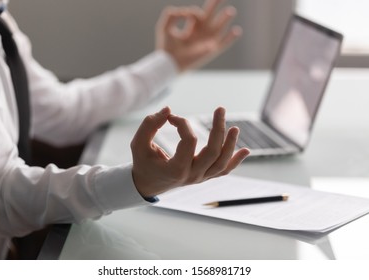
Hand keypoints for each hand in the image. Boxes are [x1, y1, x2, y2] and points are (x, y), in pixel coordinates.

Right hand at [131, 107, 249, 197]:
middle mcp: (191, 176)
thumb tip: (168, 110)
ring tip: (235, 128)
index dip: (183, 124)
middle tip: (220, 109)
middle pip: (213, 152)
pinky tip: (246, 150)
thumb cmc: (143, 162)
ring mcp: (200, 178)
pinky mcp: (204, 177)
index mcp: (176, 169)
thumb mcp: (138, 143)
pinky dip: (235, 161)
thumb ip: (150, 124)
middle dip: (218, 129)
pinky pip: (223, 171)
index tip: (172, 117)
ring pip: (222, 163)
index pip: (189, 141)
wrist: (147, 185)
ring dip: (230, 145)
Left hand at [155, 0, 241, 71]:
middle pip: (211, 16)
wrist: (169, 62)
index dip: (193, 12)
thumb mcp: (165, 26)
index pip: (197, 14)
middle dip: (216, 5)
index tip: (186, 14)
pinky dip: (230, 38)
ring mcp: (206, 42)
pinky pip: (223, 44)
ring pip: (219, 27)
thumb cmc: (166, 46)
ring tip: (230, 11)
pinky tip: (237, 30)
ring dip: (225, 18)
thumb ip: (172, 13)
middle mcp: (201, 33)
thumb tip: (187, 12)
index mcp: (191, 28)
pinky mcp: (210, 51)